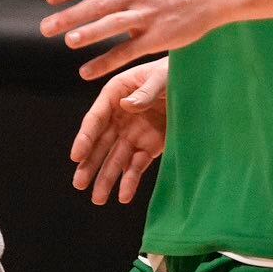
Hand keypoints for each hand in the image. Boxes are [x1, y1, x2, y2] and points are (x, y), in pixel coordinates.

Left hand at [40, 0, 225, 79]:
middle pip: (98, 5)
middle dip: (70, 16)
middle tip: (45, 28)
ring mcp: (148, 15)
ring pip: (114, 25)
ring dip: (91, 34)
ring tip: (69, 41)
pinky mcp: (159, 37)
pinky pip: (128, 51)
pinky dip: (107, 61)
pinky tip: (86, 71)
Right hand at [72, 59, 166, 204]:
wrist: (196, 82)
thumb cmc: (173, 72)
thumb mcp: (161, 77)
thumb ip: (145, 92)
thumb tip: (126, 106)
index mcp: (114, 94)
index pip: (95, 119)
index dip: (85, 138)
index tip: (76, 156)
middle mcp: (118, 116)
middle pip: (100, 144)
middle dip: (90, 164)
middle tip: (79, 184)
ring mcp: (133, 133)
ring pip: (115, 159)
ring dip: (106, 178)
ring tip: (98, 199)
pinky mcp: (148, 146)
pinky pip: (136, 166)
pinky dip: (130, 181)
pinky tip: (123, 196)